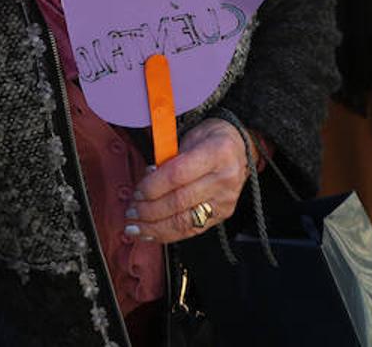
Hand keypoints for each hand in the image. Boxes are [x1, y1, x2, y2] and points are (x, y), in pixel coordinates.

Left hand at [126, 118, 246, 243]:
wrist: (240, 148)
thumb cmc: (212, 139)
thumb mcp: (191, 137)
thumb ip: (169, 158)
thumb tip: (145, 180)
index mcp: (217, 152)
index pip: (178, 175)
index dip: (152, 186)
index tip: (136, 191)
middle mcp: (225, 178)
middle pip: (179, 201)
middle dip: (149, 210)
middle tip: (131, 210)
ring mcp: (225, 200)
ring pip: (184, 221)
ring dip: (153, 227)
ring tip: (134, 226)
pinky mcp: (222, 215)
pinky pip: (191, 230)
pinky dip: (166, 234)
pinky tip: (149, 234)